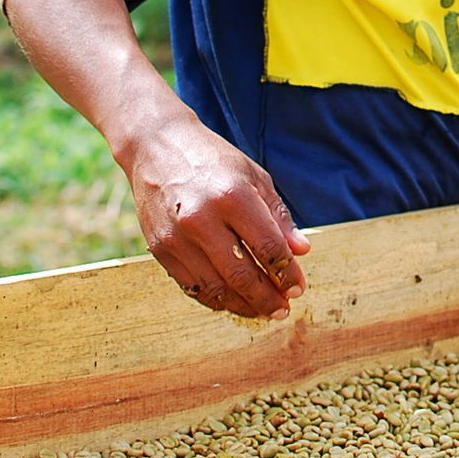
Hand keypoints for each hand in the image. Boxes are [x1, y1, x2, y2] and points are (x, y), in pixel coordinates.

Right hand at [124, 116, 310, 319]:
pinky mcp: (160, 249)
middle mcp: (201, 219)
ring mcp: (177, 237)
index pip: (268, 248)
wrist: (156, 147)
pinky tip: (233, 300)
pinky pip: (192, 286)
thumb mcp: (253, 176)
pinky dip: (216, 299)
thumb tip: (302, 251)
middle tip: (284, 308)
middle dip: (268, 298)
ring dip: (244, 306)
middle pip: (242, 275)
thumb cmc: (212, 160)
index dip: (287, 273)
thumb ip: (278, 216)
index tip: (298, 288)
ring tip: (262, 310)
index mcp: (232, 196)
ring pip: (216, 289)